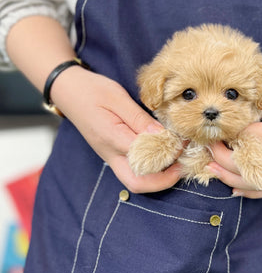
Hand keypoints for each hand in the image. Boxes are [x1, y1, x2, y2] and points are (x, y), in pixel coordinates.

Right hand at [51, 66, 182, 192]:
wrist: (68, 90)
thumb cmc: (92, 90)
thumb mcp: (117, 97)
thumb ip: (139, 119)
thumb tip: (163, 136)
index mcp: (111, 138)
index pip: (144, 157)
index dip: (168, 153)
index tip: (183, 142)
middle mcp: (110, 154)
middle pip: (137, 183)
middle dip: (164, 180)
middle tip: (183, 165)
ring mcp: (110, 157)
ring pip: (135, 181)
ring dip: (159, 177)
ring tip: (178, 161)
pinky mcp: (113, 154)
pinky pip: (133, 170)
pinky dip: (151, 169)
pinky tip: (165, 155)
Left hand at [207, 88, 261, 198]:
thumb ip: (261, 107)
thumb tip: (236, 115)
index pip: (247, 139)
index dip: (228, 134)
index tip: (215, 129)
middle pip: (246, 164)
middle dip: (221, 157)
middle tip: (208, 146)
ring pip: (255, 183)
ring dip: (230, 178)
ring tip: (212, 169)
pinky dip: (250, 192)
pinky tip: (234, 189)